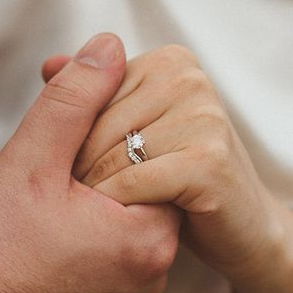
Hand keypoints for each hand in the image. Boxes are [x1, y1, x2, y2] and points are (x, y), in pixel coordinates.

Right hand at [0, 34, 181, 292]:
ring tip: (40, 193)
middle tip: (47, 162)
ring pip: (125, 209)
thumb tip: (107, 48)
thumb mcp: (29, 163)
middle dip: (97, 156)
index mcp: (148, 238)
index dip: (109, 126)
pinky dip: (87, 219)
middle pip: (142, 181)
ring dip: (89, 187)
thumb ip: (73, 102)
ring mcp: (134, 288)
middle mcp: (154, 269)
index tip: (65, 131)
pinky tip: (46, 219)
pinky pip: (112, 241)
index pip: (156, 152)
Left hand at [42, 45, 292, 292]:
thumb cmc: (182, 183)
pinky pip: (133, 184)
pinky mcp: (208, 162)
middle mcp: (188, 79)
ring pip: (109, 156)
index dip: (71, 143)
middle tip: (76, 204)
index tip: (74, 175)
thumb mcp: (136, 134)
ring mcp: (203, 117)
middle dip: (78, 169)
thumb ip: (95, 98)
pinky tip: (119, 225)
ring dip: (93, 194)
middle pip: (95, 125)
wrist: (242, 230)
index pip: (88, 97)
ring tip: (95, 216)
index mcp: (168, 62)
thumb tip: (50, 64)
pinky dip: (116, 209)